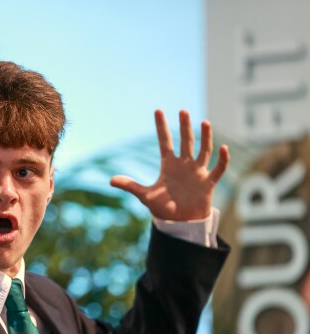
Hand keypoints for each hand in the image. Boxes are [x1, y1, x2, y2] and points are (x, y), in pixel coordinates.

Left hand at [110, 109, 228, 220]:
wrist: (180, 223)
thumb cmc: (163, 208)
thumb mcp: (146, 196)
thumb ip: (130, 186)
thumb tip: (110, 180)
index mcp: (169, 165)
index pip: (165, 142)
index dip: (161, 127)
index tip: (158, 111)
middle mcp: (184, 165)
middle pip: (186, 142)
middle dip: (184, 127)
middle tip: (182, 111)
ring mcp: (197, 172)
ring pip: (203, 150)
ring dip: (205, 137)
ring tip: (204, 122)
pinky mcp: (208, 183)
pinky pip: (218, 169)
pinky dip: (222, 160)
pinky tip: (223, 148)